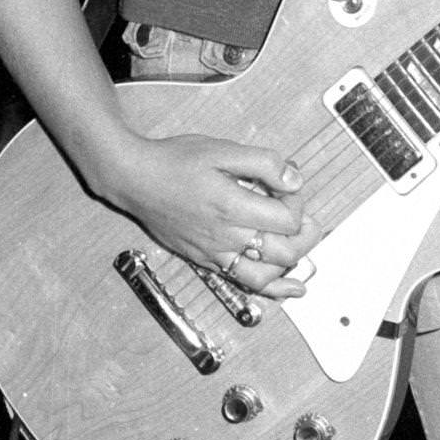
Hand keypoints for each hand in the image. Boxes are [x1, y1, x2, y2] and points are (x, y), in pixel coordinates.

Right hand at [105, 131, 319, 301]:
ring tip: (301, 247)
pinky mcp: (205, 260)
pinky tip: (289, 289)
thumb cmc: (173, 161)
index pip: (287, 219)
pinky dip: (271, 289)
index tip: (288, 186)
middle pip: (284, 252)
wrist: (135, 179)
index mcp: (233, 207)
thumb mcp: (222, 149)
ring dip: (291, 264)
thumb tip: (294, 179)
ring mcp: (215, 253)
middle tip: (304, 215)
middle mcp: (225, 237)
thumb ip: (263, 163)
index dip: (297, 202)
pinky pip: (243, 283)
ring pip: (266, 276)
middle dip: (304, 233)